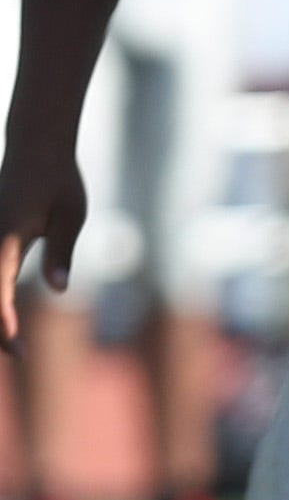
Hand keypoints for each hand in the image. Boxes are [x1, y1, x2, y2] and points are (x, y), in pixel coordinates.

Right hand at [0, 133, 88, 350]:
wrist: (35, 147)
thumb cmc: (59, 179)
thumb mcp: (70, 215)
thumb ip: (61, 252)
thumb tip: (59, 290)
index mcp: (4, 237)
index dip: (4, 324)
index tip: (18, 349)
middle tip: (20, 352)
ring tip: (13, 339)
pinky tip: (6, 314)